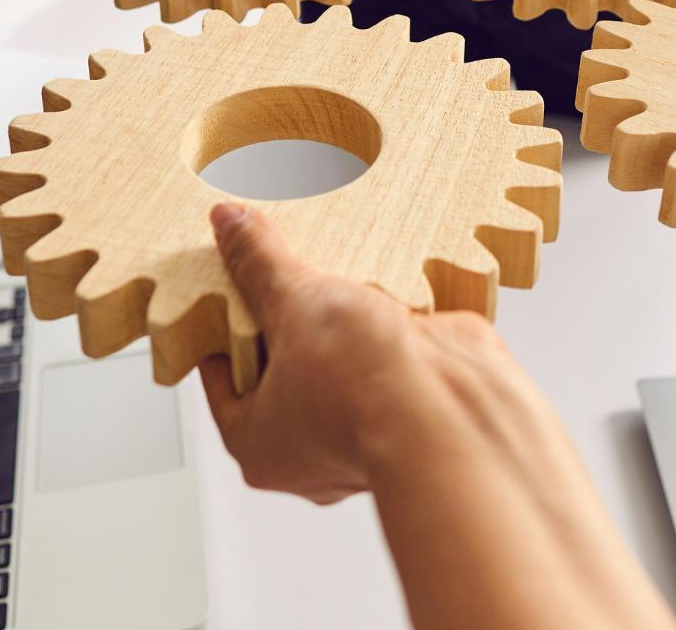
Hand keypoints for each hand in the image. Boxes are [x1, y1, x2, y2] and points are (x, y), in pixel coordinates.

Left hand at [198, 203, 529, 504]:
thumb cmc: (360, 388)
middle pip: (282, 371)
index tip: (230, 292)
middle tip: (283, 277)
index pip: (224, 383)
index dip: (224, 331)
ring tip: (335, 280)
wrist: (452, 404)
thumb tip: (229, 224)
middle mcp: (312, 451)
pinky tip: (384, 294)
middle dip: (286, 323)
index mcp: (260, 445)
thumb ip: (259, 263)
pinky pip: (385, 363)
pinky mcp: (410, 408)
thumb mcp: (292, 303)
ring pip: (337, 367)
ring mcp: (366, 431)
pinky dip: (384, 331)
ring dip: (340, 326)